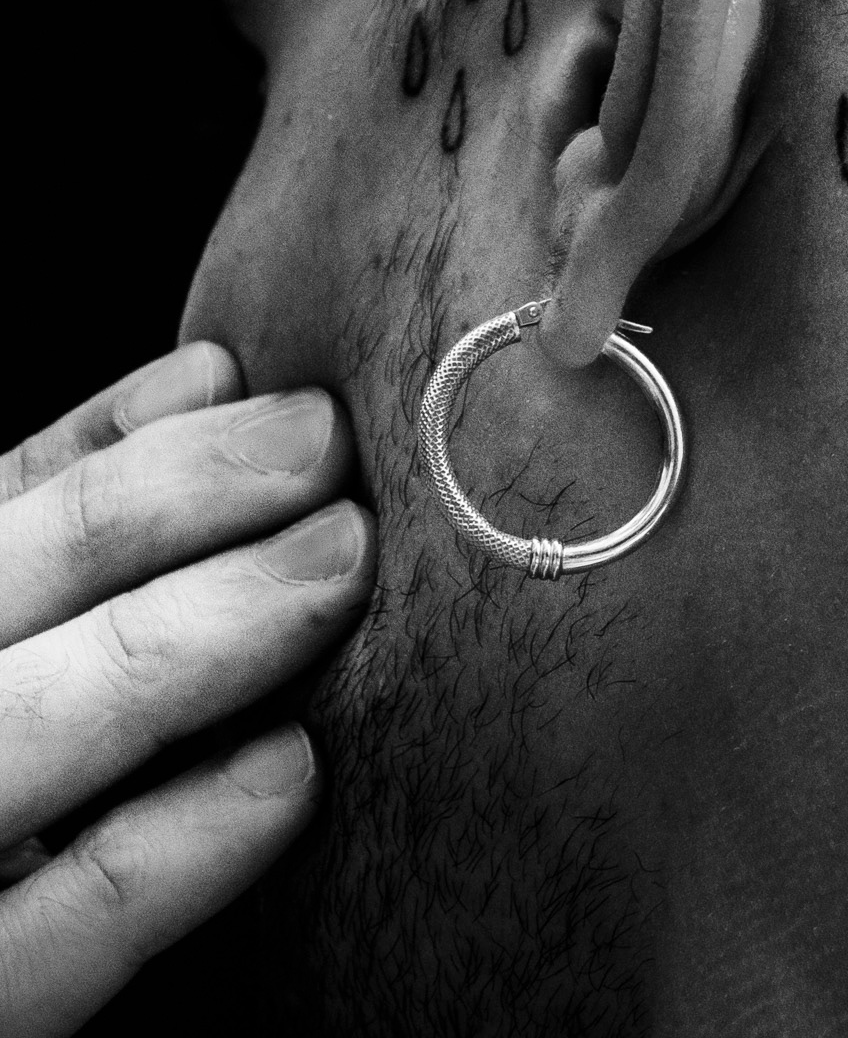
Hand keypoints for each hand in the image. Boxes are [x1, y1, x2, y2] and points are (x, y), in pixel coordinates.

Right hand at [0, 343, 375, 1037]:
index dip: (133, 454)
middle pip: (8, 596)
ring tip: (338, 563)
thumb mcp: (10, 608)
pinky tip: (288, 771)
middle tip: (329, 450)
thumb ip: (64, 504)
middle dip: (172, 507)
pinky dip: (163, 852)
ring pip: (24, 736)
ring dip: (186, 636)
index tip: (283, 401)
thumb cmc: (31, 742)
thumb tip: (210, 377)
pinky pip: (50, 945)